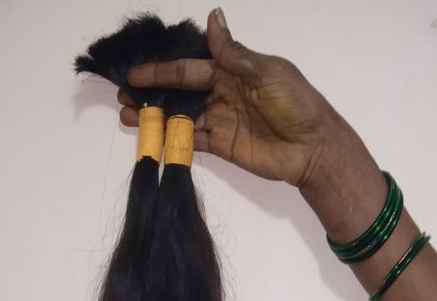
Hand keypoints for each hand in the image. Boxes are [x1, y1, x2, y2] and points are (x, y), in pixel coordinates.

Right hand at [118, 7, 339, 184]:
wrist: (312, 148)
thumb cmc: (296, 103)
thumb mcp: (266, 71)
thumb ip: (233, 53)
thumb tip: (212, 17)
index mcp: (232, 71)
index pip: (190, 68)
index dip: (162, 71)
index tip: (136, 73)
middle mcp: (221, 94)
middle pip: (179, 92)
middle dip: (151, 94)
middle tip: (124, 96)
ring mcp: (220, 120)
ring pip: (180, 117)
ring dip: (155, 117)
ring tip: (129, 117)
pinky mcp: (222, 146)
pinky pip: (191, 141)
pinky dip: (171, 139)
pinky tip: (151, 137)